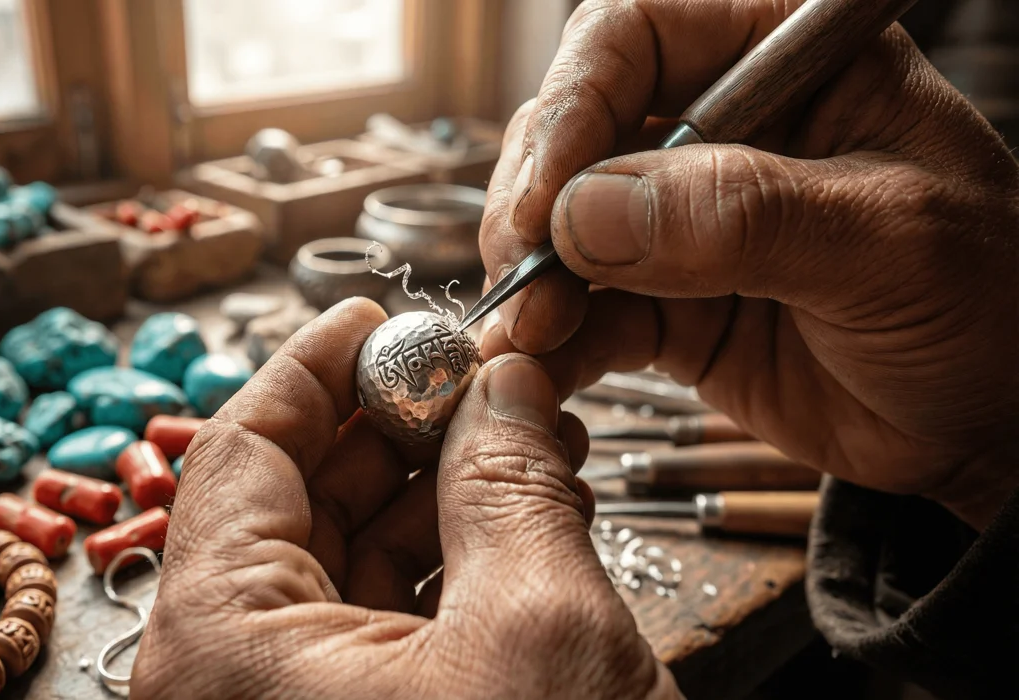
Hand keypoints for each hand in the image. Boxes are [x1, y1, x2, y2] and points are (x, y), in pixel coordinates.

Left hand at [131, 299, 680, 699]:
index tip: (378, 315)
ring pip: (350, 562)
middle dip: (400, 426)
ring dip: (442, 491)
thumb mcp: (538, 629)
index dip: (317, 368)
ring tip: (531, 440)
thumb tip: (506, 385)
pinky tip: (525, 519)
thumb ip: (512, 483)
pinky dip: (452, 564)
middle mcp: (231, 681)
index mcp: (222, 646)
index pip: (242, 452)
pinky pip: (383, 625)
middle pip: (299, 501)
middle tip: (484, 377)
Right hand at [479, 0, 1018, 529]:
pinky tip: (542, 365)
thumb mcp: (887, 242)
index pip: (640, 32)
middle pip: (579, 126)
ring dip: (531, 278)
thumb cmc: (989, 305)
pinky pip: (586, 308)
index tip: (548, 197)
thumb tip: (587, 213)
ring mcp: (686, 219)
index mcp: (787, 62)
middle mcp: (723, 127)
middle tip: (522, 271)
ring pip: (563, 222)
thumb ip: (742, 216)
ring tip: (527, 334)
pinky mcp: (667, 300)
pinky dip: (554, 338)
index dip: (575, 102)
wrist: (991, 423)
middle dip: (535, 202)